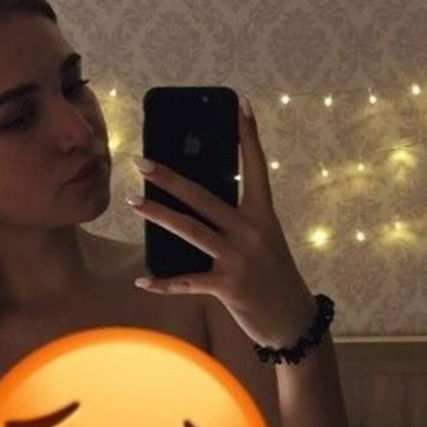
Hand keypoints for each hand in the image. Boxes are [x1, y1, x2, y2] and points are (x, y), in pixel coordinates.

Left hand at [127, 99, 315, 350]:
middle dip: (170, 178)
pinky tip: (143, 281)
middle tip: (142, 162)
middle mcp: (251, 233)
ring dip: (158, 215)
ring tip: (133, 201)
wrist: (293, 321)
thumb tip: (197, 205)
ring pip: (190, 230)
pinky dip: (163, 283)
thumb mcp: (264, 241)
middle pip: (204, 197)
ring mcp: (239, 259)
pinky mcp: (228, 287)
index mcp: (263, 216)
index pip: (256, 168)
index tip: (239, 105)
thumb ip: (237, 222)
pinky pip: (187, 282)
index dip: (248, 136)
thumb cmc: (273, 276)